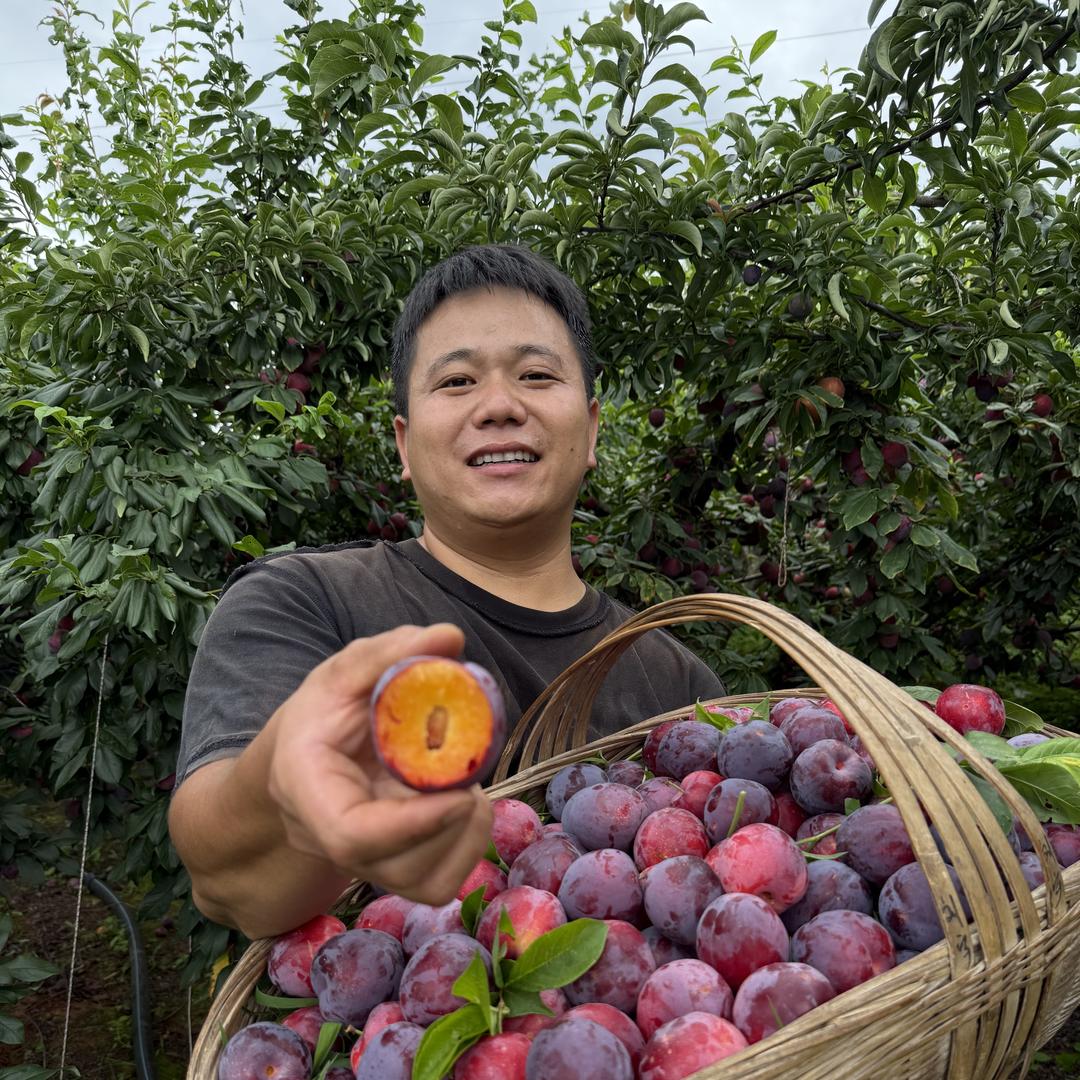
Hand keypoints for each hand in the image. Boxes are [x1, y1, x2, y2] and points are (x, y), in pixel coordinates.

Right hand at [266, 623, 493, 905]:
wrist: (310, 756)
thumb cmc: (325, 712)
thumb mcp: (345, 672)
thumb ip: (390, 654)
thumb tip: (449, 636)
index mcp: (306, 788)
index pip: (352, 835)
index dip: (413, 824)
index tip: (463, 793)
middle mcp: (329, 838)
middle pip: (394, 866)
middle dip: (450, 826)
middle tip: (472, 777)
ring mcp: (365, 861)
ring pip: (425, 882)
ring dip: (466, 836)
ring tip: (468, 786)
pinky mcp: (397, 868)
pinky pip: (440, 880)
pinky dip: (468, 845)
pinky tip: (465, 804)